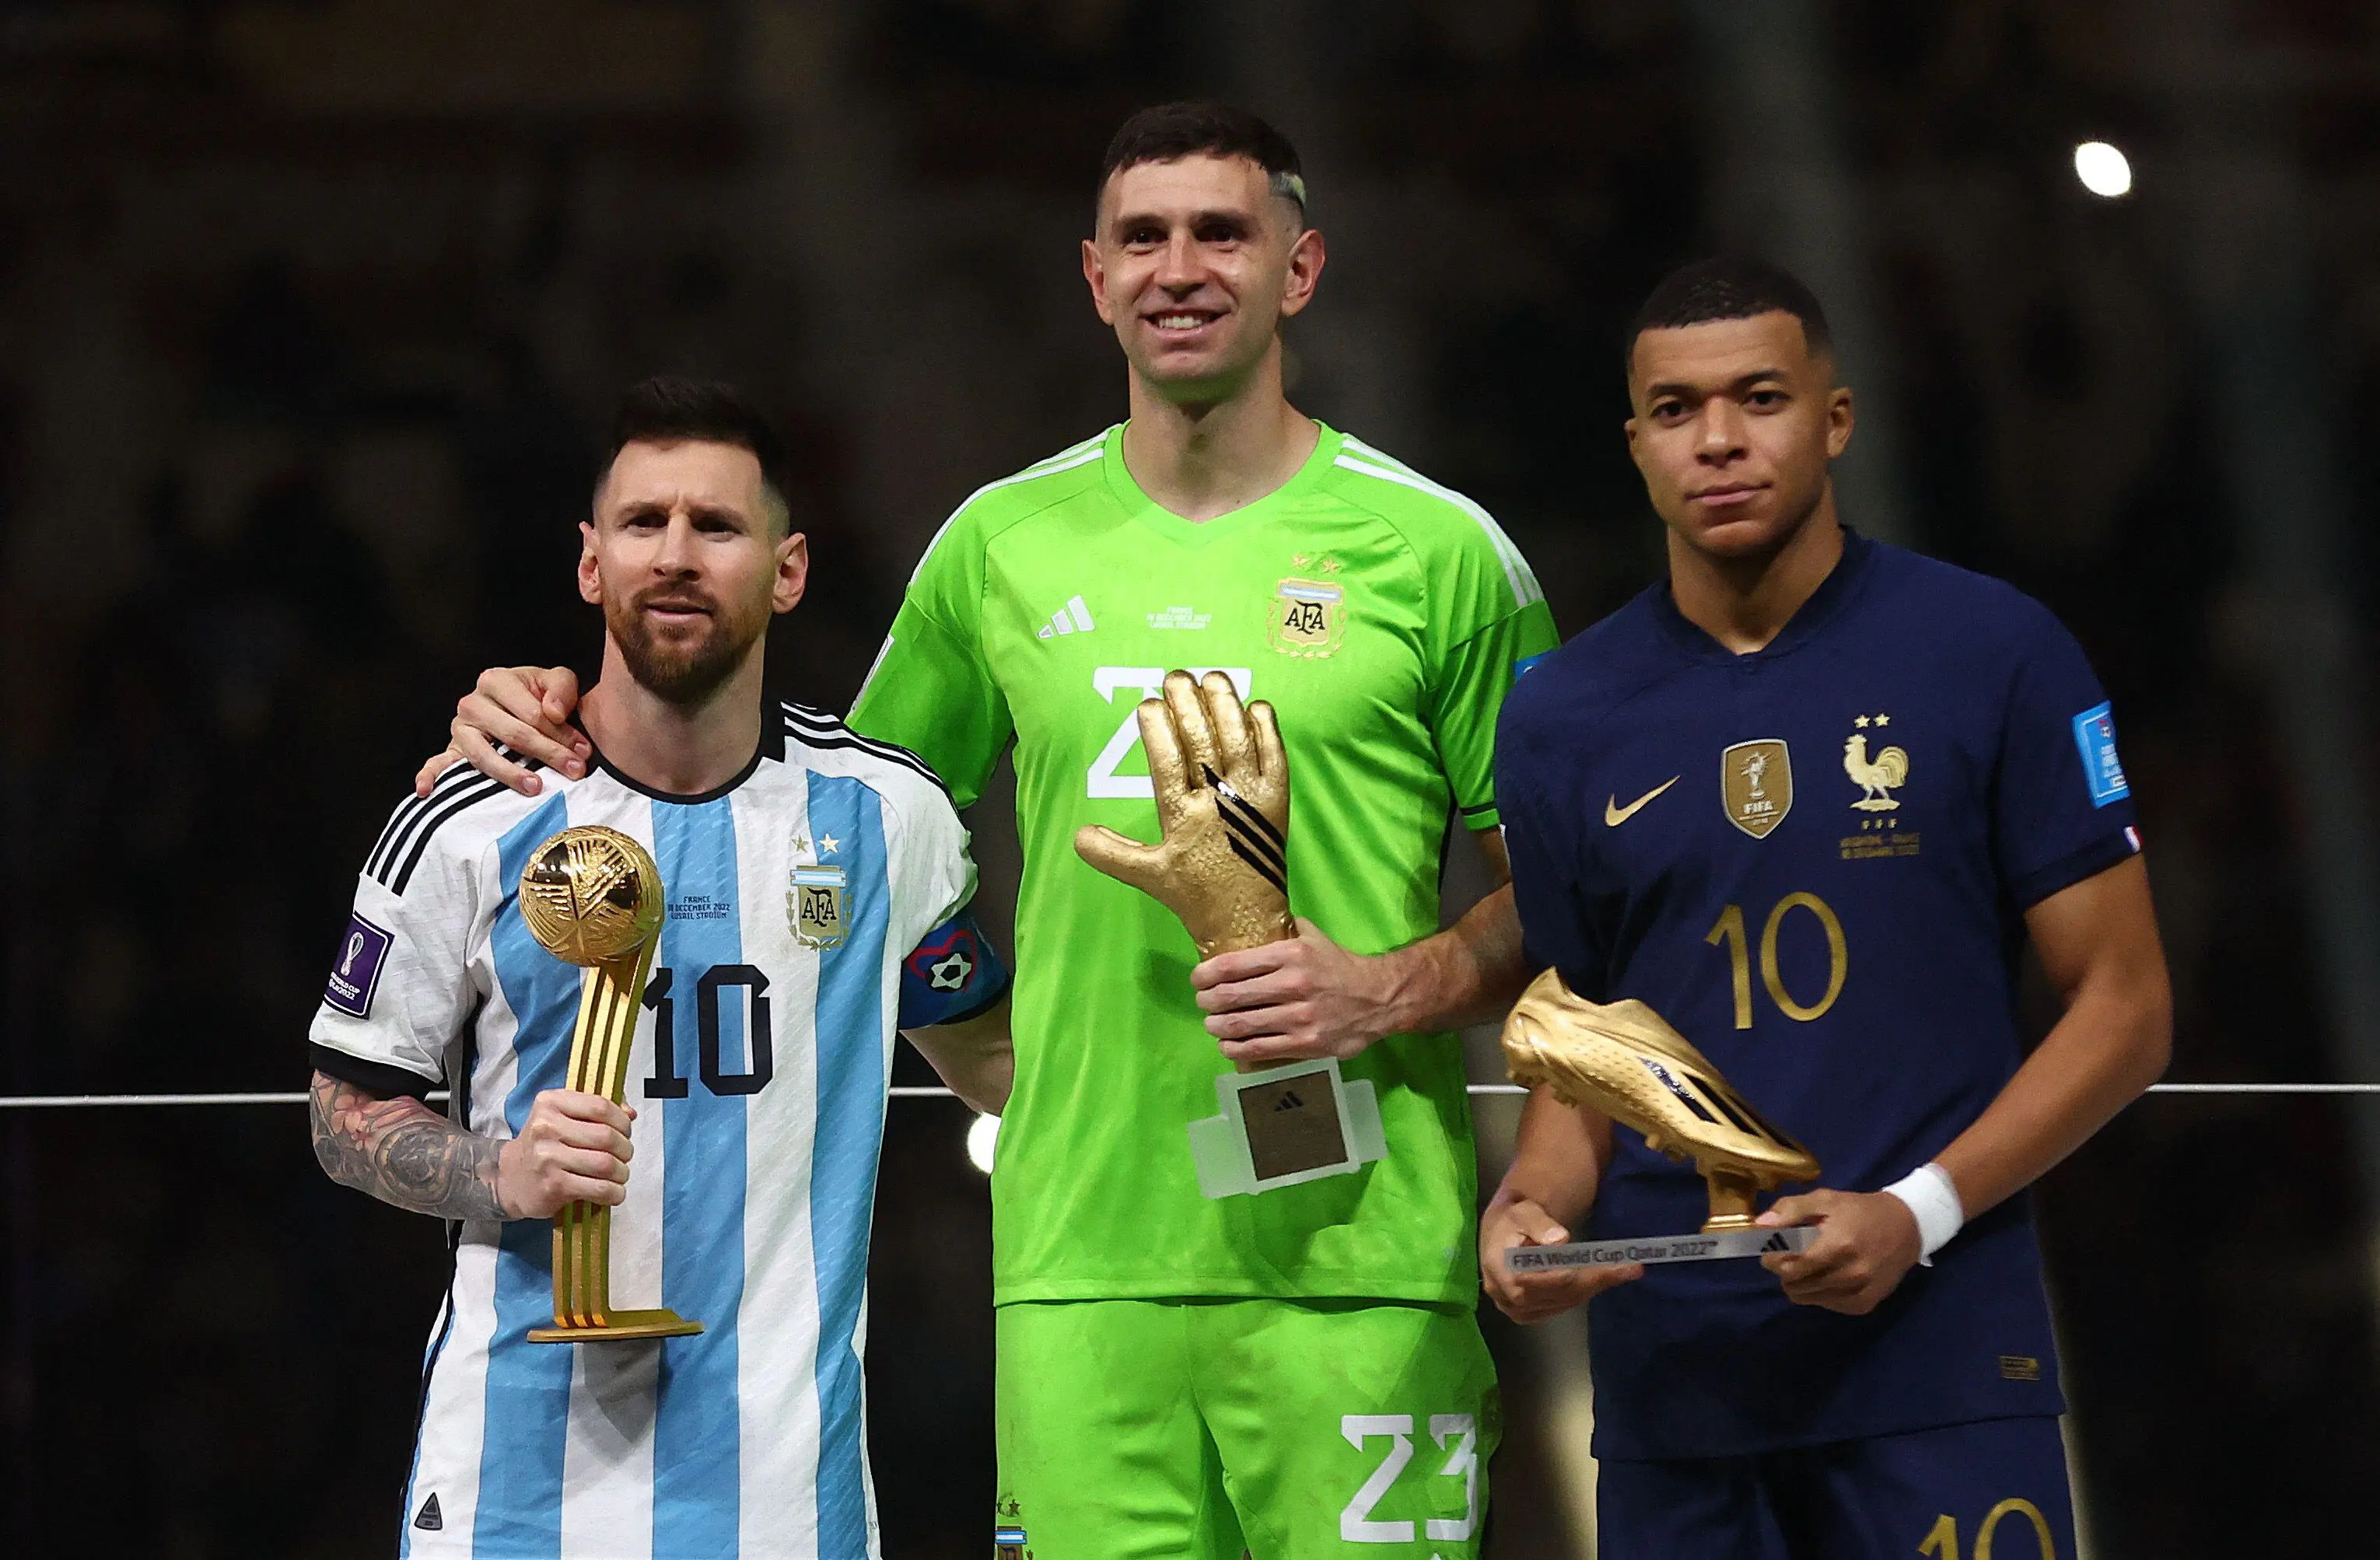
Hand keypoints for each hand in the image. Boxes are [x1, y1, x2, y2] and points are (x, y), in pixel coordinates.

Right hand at [412, 665, 588, 797]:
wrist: (520, 703)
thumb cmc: (538, 694)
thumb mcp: (556, 681)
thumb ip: (562, 689)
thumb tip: (553, 712)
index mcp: (497, 681)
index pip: (532, 713)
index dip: (561, 733)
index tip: (583, 752)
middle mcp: (473, 702)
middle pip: (513, 734)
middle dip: (547, 754)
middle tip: (574, 771)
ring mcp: (461, 727)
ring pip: (484, 755)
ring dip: (510, 773)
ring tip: (535, 787)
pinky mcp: (453, 748)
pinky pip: (439, 762)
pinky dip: (430, 776)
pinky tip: (425, 791)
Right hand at [495, 1089, 635, 1219]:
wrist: (510, 1178)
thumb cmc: (545, 1145)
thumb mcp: (563, 1116)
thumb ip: (597, 1109)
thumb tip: (630, 1113)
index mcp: (550, 1102)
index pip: (600, 1106)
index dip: (621, 1121)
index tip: (625, 1131)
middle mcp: (546, 1127)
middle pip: (607, 1136)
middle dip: (625, 1149)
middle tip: (624, 1156)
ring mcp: (547, 1158)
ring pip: (606, 1164)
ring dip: (622, 1173)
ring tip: (619, 1175)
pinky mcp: (553, 1186)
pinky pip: (598, 1188)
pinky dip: (614, 1193)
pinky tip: (612, 1192)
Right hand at [1073, 670, 1294, 959]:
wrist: (1247, 919)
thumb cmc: (1195, 894)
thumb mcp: (1148, 876)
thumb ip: (1112, 853)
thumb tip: (1077, 834)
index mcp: (1183, 818)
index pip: (1168, 762)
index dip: (1157, 728)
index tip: (1148, 703)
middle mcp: (1218, 803)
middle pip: (1203, 742)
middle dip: (1188, 704)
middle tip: (1175, 677)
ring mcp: (1252, 798)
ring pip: (1239, 741)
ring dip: (1225, 705)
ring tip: (1212, 677)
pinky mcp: (1278, 800)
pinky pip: (1275, 756)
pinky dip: (1267, 729)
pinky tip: (1255, 706)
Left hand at [1193, 918, 1397, 1064]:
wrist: (1378, 999)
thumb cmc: (1339, 966)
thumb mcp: (1314, 937)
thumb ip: (1283, 928)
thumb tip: (1251, 918)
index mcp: (1291, 954)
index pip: (1233, 965)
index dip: (1206, 974)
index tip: (1198, 979)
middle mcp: (1293, 984)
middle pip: (1231, 996)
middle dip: (1208, 1001)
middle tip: (1203, 1003)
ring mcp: (1299, 1017)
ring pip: (1241, 1025)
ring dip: (1217, 1026)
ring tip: (1212, 1024)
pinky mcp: (1305, 1044)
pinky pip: (1258, 1049)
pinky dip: (1235, 1049)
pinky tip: (1227, 1045)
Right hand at [1480, 1185, 1640, 1322]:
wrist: (1504, 1233)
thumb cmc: (1515, 1218)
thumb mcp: (1524, 1211)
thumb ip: (1540, 1224)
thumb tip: (1560, 1240)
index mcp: (1497, 1268)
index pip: (1527, 1282)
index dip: (1558, 1277)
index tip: (1589, 1266)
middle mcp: (1503, 1295)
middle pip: (1552, 1294)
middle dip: (1591, 1280)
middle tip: (1629, 1268)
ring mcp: (1516, 1308)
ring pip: (1562, 1302)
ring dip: (1594, 1286)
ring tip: (1625, 1270)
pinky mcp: (1529, 1313)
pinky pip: (1562, 1306)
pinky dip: (1585, 1292)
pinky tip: (1604, 1278)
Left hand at [1758, 1189, 1922, 1314]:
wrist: (1906, 1227)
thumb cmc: (1859, 1211)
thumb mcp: (1825, 1199)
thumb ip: (1791, 1210)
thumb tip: (1761, 1226)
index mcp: (1837, 1245)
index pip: (1789, 1266)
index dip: (1773, 1259)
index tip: (1772, 1250)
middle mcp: (1850, 1273)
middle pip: (1794, 1285)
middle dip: (1784, 1270)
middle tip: (1790, 1256)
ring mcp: (1859, 1291)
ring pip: (1807, 1298)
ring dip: (1799, 1283)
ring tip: (1809, 1264)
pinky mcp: (1865, 1304)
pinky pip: (1826, 1305)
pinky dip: (1818, 1292)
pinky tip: (1826, 1275)